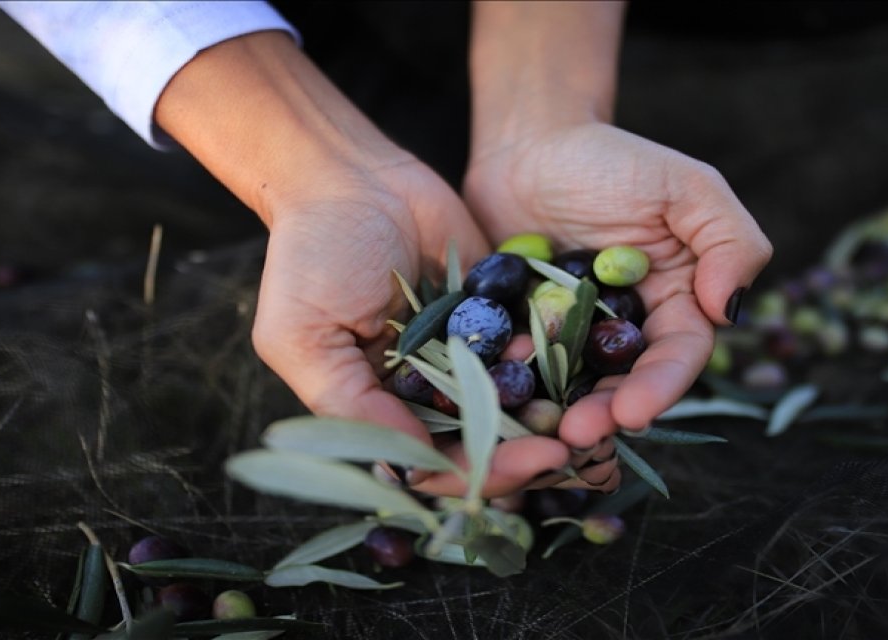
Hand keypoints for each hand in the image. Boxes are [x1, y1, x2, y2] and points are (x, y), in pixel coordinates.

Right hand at [156, 32, 569, 497]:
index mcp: (376, 411)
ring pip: (514, 403)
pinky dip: (551, 354)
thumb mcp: (304, 337)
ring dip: (546, 412)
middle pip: (482, 445)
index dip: (478, 473)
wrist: (352, 175)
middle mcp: (423, 393)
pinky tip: (569, 352)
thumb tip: (413, 467)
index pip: (432, 466)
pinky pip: (530, 345)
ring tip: (583, 413)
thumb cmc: (312, 256)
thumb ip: (352, 405)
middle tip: (568, 449)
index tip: (525, 465)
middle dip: (523, 452)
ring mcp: (462, 355)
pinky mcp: (494, 315)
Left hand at [464, 121, 772, 462]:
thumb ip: (729, 240)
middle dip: (605, 414)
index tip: (634, 413)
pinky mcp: (519, 334)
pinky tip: (494, 392)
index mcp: (675, 304)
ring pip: (570, 387)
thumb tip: (728, 310)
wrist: (530, 143)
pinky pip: (515, 365)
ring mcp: (569, 338)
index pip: (678, 355)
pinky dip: (507, 381)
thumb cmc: (614, 159)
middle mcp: (625, 331)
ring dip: (558, 412)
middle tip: (578, 435)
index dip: (659, 387)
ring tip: (541, 432)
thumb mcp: (686, 186)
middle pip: (623, 384)